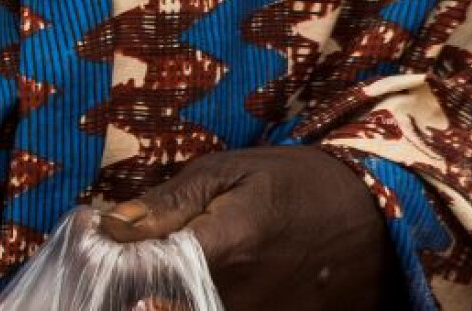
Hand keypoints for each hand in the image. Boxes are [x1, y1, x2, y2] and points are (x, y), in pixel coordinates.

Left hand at [98, 147, 397, 310]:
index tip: (101, 245)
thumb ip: (169, 203)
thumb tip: (109, 225)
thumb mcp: (229, 172)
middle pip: (160, 305)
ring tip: (160, 274)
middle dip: (135, 287)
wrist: (370, 222)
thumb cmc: (294, 185)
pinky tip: (186, 288)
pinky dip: (193, 302)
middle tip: (129, 264)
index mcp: (225, 248)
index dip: (114, 263)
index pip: (144, 272)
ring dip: (164, 297)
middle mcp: (239, 299)